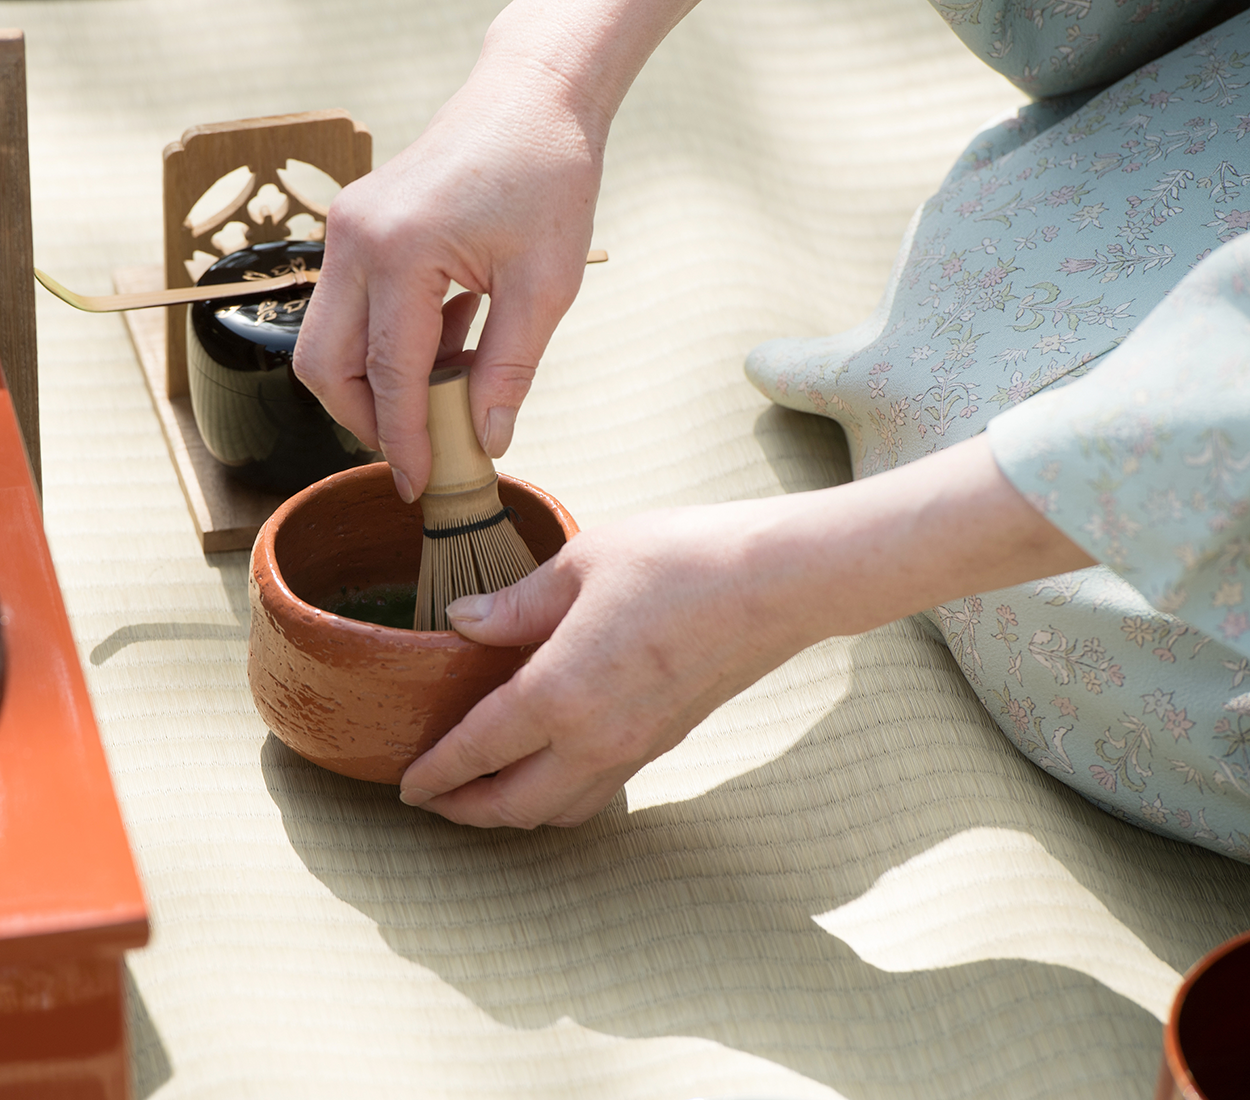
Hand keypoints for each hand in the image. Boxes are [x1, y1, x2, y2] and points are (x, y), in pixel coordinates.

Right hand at [293, 48, 603, 500]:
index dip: (404, 440)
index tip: (420, 486)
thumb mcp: (544, 287)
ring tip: (445, 399)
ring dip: (374, 385)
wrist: (533, 98)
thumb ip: (509, 370)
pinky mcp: (359, 229)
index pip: (386, 375)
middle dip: (366, 421)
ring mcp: (348, 231)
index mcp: (399, 252)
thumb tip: (486, 442)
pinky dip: (387, 345)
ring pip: (327, 341)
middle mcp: (354, 240)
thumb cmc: (548, 178)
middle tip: (420, 451)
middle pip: (324, 366)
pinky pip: (352, 309)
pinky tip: (449, 348)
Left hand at [396, 436, 1095, 827]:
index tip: (406, 784)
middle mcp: (594, 738)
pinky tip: (551, 766)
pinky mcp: (664, 742)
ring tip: (485, 791)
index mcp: (560, 692)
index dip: (435, 774)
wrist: (774, 583)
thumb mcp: (581, 563)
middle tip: (434, 799)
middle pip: (514, 806)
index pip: (477, 751)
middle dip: (465, 810)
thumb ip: (516, 603)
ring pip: (559, 810)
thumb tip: (462, 623)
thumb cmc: (678, 561)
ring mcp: (634, 748)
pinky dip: (560, 797)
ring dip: (513, 812)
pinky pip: (598, 792)